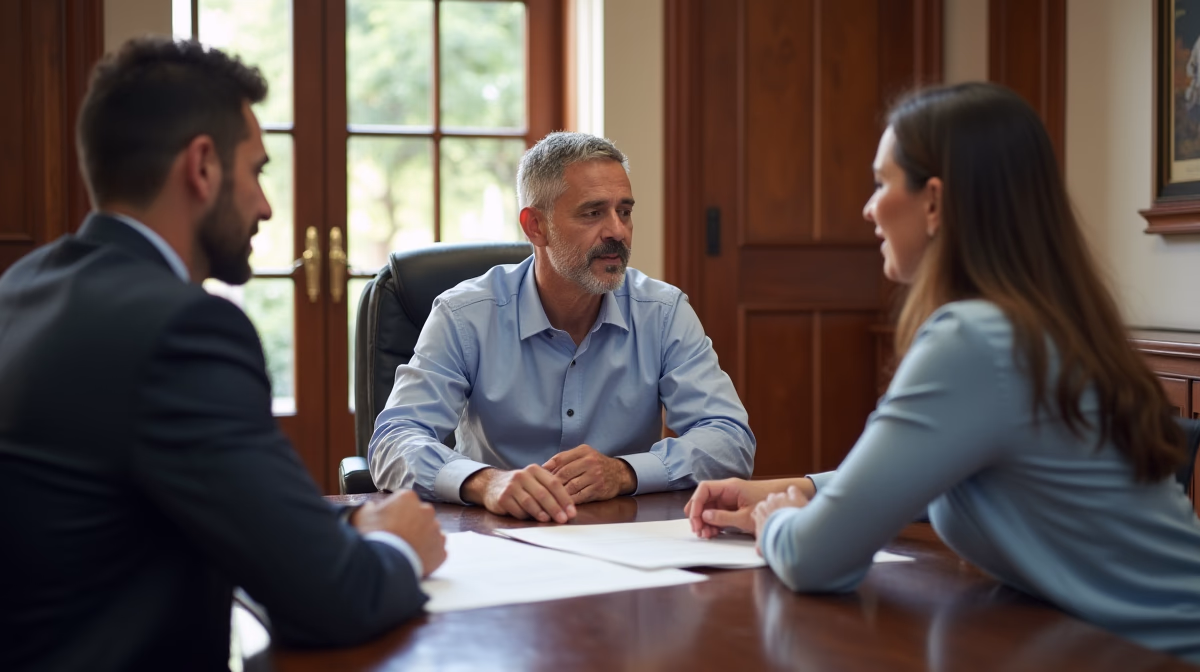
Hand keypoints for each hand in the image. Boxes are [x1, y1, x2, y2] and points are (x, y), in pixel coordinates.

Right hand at [351, 490, 446, 576]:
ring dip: (420, 538)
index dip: (394, 512)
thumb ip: (369, 508)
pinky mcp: (441, 550)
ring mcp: (436, 531)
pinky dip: (428, 554)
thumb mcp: (361, 516)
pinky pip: (436, 550)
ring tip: (404, 550)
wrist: (385, 565)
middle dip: (410, 524)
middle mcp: (426, 511)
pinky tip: (414, 558)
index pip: (403, 501)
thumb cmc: (373, 538)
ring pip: (429, 532)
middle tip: (396, 537)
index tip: (387, 522)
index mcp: (408, 498)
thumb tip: (371, 508)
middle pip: (419, 515)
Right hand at [461, 466, 575, 522]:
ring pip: (530, 502)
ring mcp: (511, 486)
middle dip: (555, 508)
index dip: (564, 499)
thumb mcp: (534, 481)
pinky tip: (530, 519)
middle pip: (543, 493)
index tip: (572, 512)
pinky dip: (525, 516)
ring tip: (548, 520)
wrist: (491, 484)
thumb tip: (568, 510)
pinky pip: (517, 510)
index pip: (554, 484)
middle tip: (563, 519)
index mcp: (534, 469)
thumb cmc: (520, 486)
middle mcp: (522, 475)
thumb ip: (549, 490)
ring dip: (540, 513)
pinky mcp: (502, 498)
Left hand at [543, 445, 635, 503]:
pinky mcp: (598, 489)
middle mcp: (590, 462)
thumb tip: (542, 467)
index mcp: (583, 451)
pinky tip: (562, 503)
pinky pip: (579, 496)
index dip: (548, 469)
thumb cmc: (596, 465)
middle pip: (564, 473)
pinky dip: (569, 500)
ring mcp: (594, 476)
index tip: (539, 477)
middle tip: (542, 490)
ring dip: (558, 494)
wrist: (619, 474)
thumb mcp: (582, 455)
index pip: (560, 459)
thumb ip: (564, 459)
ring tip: (550, 498)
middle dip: (551, 483)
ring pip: (570, 486)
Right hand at [685, 478, 777, 538]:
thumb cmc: (769, 507)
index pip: (704, 489)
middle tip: (698, 530)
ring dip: (705, 521)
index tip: (695, 518)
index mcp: (730, 487)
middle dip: (698, 514)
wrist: (785, 505)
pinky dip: (713, 523)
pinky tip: (713, 533)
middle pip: (704, 499)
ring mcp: (729, 499)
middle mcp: (727, 491)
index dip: (696, 503)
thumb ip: (723, 517)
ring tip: (706, 535)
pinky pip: (717, 514)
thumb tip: (705, 516)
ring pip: (709, 508)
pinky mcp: (732, 508)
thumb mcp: (745, 516)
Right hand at [751, 485, 809, 546]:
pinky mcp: (794, 496)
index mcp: (760, 512)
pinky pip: (792, 490)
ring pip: (781, 495)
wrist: (792, 534)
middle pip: (770, 500)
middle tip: (781, 516)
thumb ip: (761, 544)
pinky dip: (795, 494)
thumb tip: (759, 550)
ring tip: (791, 509)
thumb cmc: (777, 537)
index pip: (759, 509)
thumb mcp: (764, 544)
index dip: (766, 514)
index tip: (770, 520)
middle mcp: (769, 503)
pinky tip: (798, 500)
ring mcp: (782, 498)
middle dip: (775, 506)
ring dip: (786, 501)